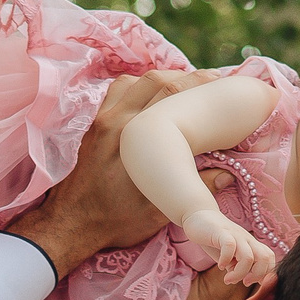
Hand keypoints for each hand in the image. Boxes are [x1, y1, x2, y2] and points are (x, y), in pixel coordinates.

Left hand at [7, 67, 216, 276]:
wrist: (72, 222)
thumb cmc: (115, 220)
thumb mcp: (158, 211)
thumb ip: (193, 190)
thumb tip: (228, 176)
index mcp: (134, 138)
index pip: (171, 94)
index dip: (199, 84)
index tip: (221, 85)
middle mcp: (117, 121)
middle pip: (156, 80)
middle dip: (185, 77)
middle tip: (209, 82)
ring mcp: (102, 120)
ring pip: (133, 81)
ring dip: (159, 78)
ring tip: (181, 88)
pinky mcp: (95, 125)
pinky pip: (116, 92)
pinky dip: (136, 87)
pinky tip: (150, 99)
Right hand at [178, 210, 276, 285]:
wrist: (199, 217)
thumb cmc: (215, 239)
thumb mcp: (229, 257)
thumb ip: (238, 268)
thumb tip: (245, 280)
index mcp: (252, 246)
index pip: (270, 260)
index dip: (264, 275)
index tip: (248, 281)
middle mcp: (247, 240)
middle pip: (265, 258)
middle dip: (256, 276)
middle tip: (243, 282)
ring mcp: (236, 235)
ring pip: (249, 257)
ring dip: (239, 273)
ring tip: (228, 279)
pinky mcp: (222, 233)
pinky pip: (230, 247)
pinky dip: (226, 260)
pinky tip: (219, 265)